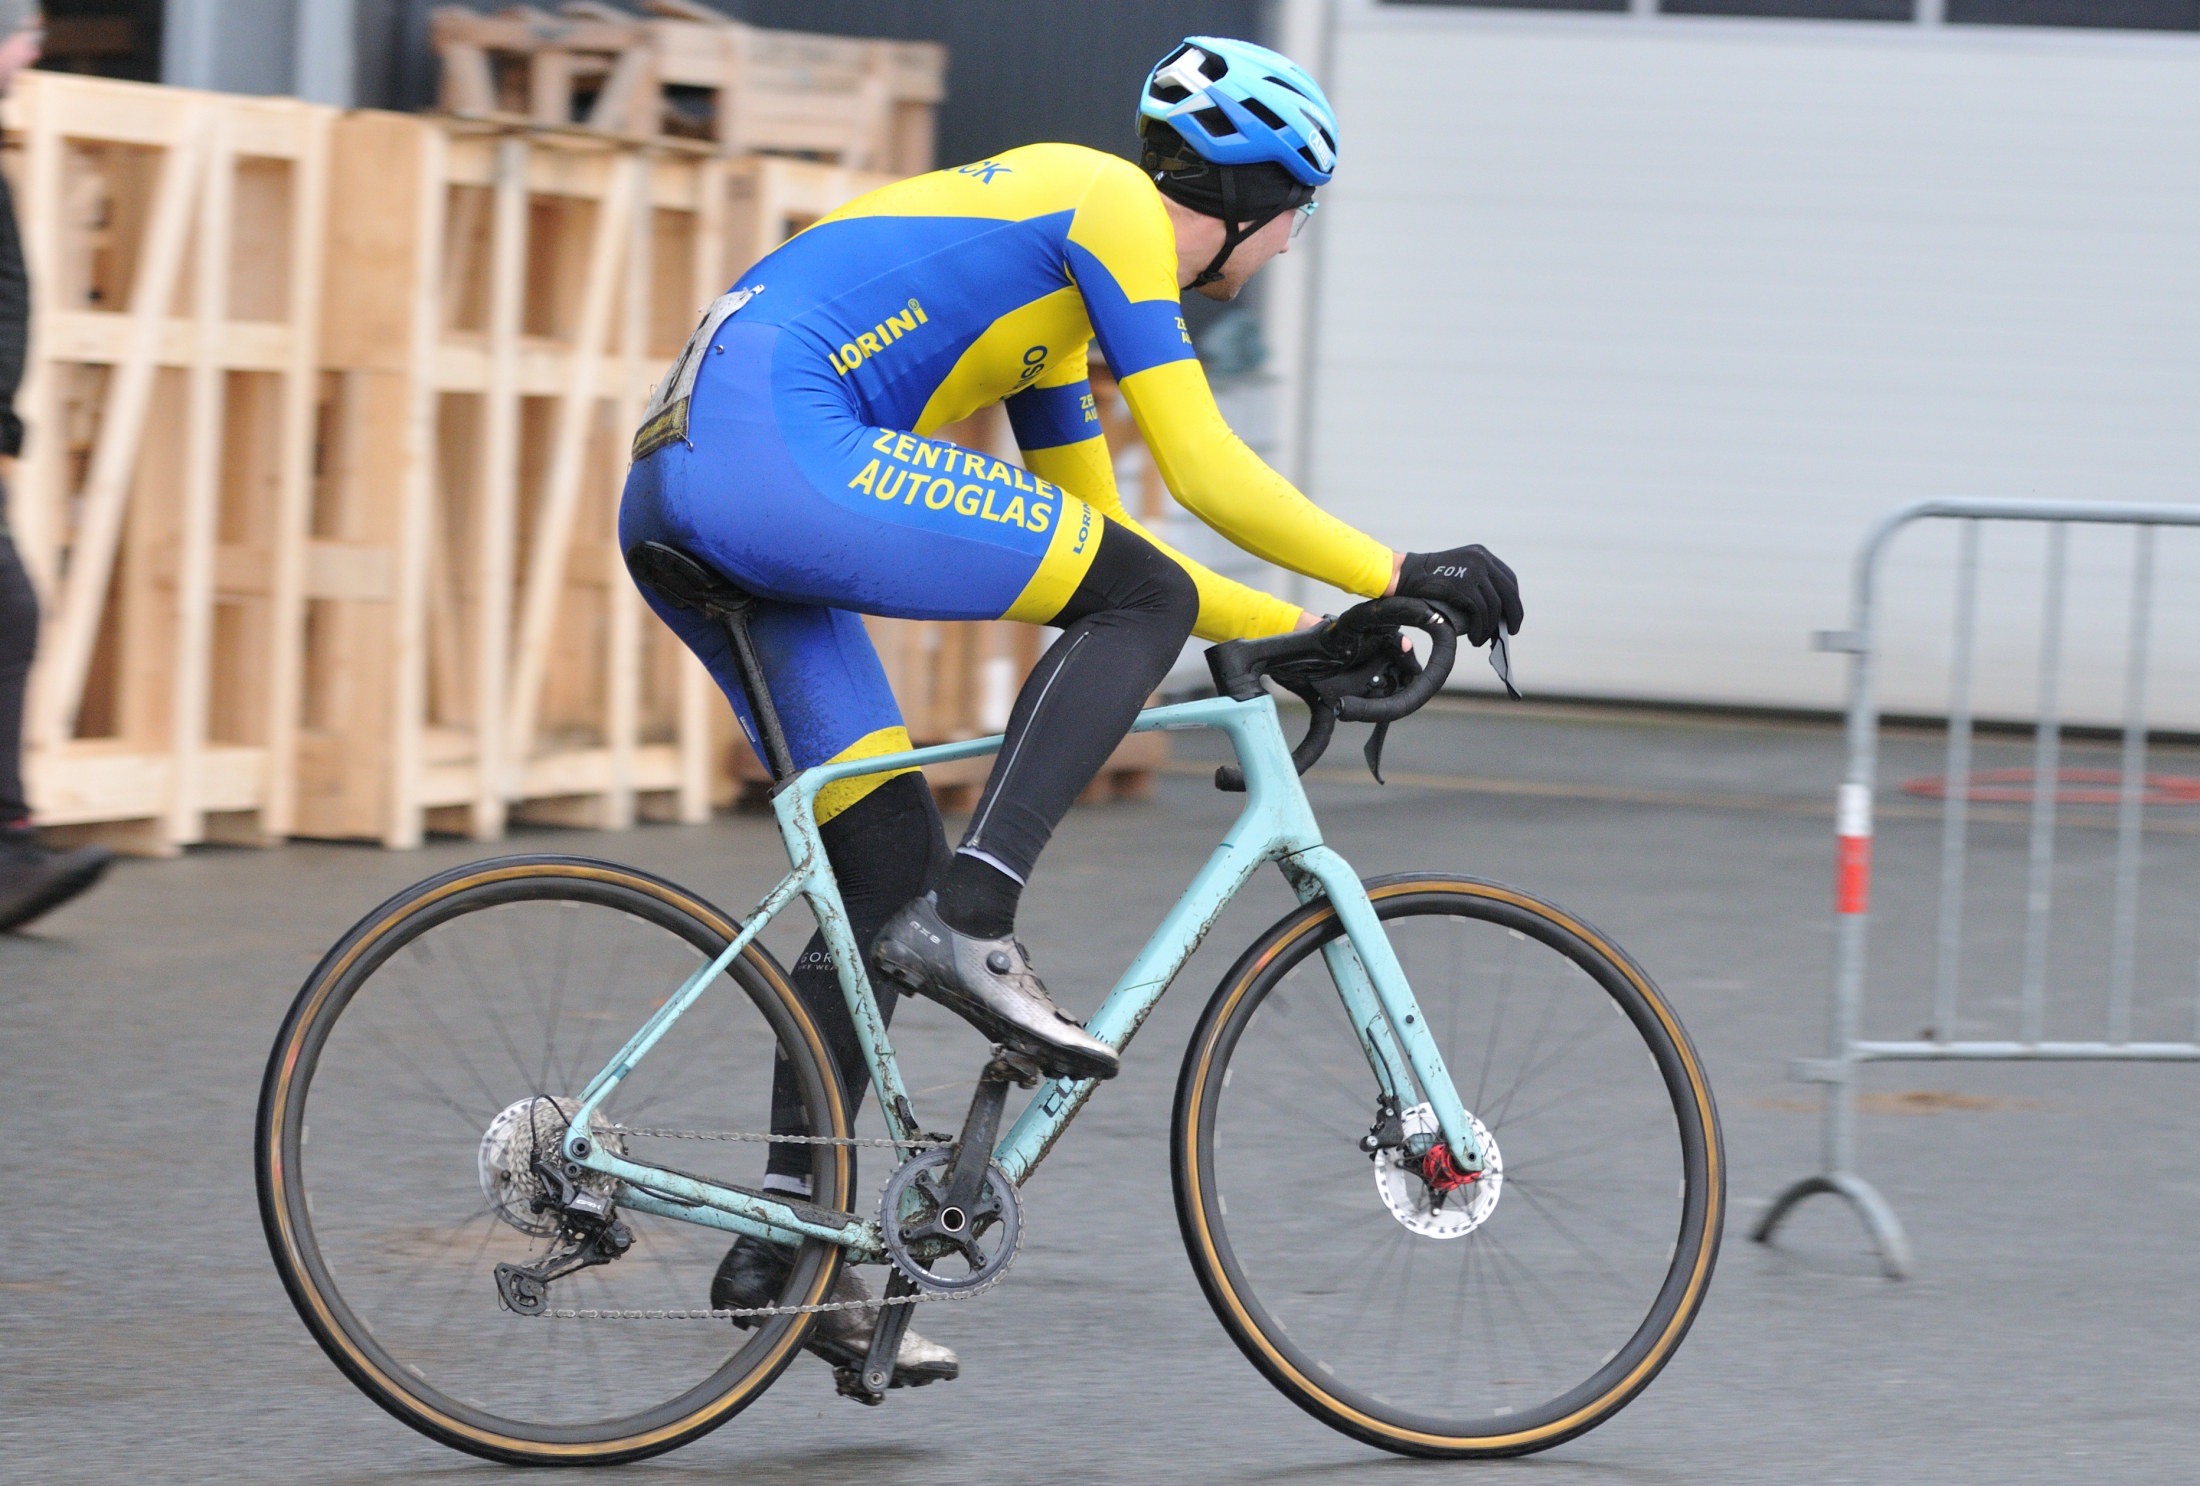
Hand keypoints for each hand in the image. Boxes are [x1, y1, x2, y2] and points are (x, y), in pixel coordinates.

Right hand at [1396, 545, 1522, 646]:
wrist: (1404, 575)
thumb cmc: (1427, 582)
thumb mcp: (1458, 574)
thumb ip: (1477, 584)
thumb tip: (1498, 612)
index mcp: (1482, 554)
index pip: (1509, 579)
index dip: (1513, 601)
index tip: (1511, 617)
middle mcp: (1481, 559)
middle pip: (1509, 592)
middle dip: (1513, 615)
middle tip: (1509, 631)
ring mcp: (1474, 570)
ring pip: (1496, 605)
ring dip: (1491, 627)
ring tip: (1481, 639)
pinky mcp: (1465, 585)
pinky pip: (1482, 612)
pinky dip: (1480, 629)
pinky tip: (1474, 637)